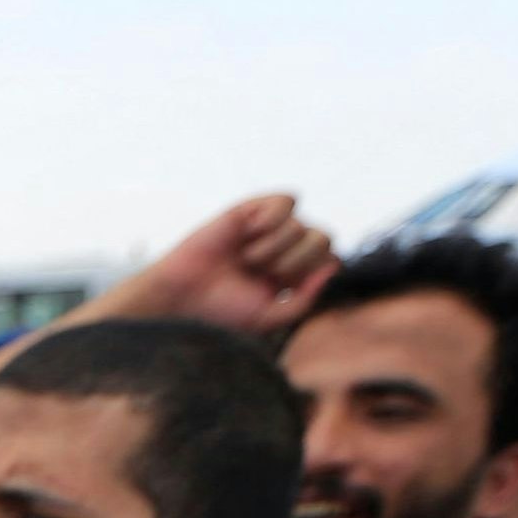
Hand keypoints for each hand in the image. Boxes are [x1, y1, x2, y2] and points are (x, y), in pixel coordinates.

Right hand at [107, 193, 336, 335]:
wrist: (184, 295)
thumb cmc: (222, 310)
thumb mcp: (270, 317)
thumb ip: (305, 298)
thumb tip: (333, 265)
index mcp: (292, 274)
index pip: (328, 258)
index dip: (312, 270)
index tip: (283, 286)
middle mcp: (283, 248)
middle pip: (322, 238)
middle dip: (298, 259)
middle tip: (266, 272)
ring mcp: (267, 228)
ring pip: (301, 224)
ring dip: (276, 245)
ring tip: (247, 258)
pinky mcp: (251, 209)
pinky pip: (286, 201)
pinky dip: (273, 218)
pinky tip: (250, 232)